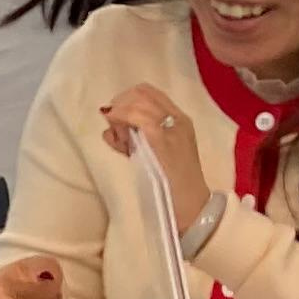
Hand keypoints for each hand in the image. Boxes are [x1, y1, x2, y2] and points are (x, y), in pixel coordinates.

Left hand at [97, 82, 212, 238]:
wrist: (190, 205)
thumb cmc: (171, 184)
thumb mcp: (151, 155)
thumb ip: (133, 141)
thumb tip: (109, 130)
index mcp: (180, 120)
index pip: (150, 93)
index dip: (127, 98)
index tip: (117, 115)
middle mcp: (178, 119)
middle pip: (141, 92)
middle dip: (121, 103)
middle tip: (113, 123)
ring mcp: (172, 127)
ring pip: (138, 102)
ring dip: (120, 114)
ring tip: (118, 136)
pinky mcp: (162, 139)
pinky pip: (138, 117)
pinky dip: (122, 119)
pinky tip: (115, 134)